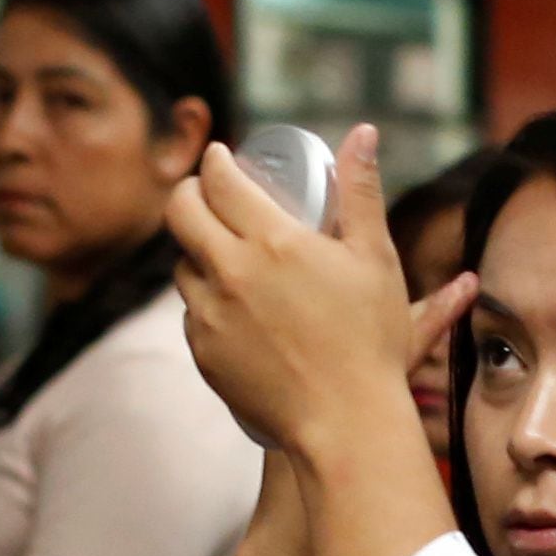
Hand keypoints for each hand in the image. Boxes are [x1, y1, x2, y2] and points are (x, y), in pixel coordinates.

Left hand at [169, 127, 470, 469]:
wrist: (344, 422)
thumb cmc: (369, 341)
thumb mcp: (375, 258)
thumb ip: (362, 192)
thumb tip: (363, 133)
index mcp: (272, 241)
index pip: (219, 180)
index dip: (215, 161)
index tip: (220, 157)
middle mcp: (230, 272)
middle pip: (180, 211)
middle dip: (188, 191)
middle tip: (205, 192)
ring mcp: (210, 315)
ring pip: (181, 264)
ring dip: (198, 249)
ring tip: (226, 252)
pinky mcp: (203, 351)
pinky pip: (192, 311)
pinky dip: (207, 299)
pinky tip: (235, 306)